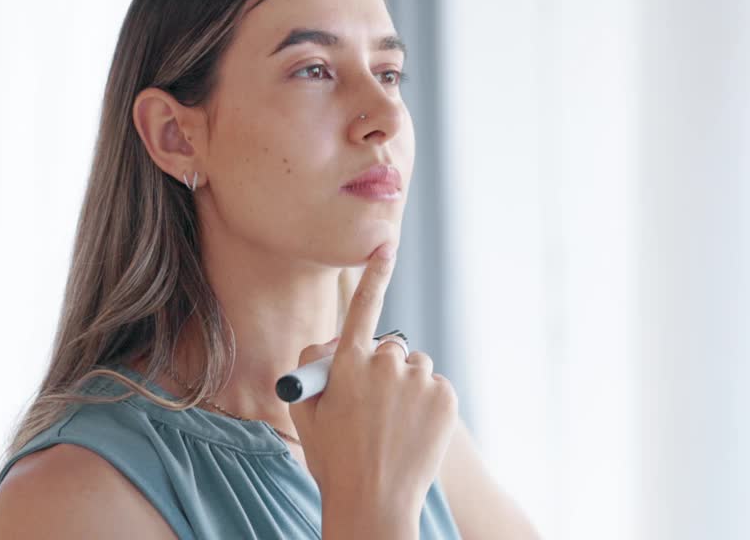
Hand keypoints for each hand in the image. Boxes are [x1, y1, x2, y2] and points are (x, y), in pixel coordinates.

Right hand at [289, 243, 458, 533]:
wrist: (374, 503)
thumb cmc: (334, 458)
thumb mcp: (303, 411)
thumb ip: (311, 367)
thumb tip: (333, 341)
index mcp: (347, 364)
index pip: (362, 307)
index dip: (374, 275)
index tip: (385, 246)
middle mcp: (384, 364)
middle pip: (390, 348)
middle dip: (383, 368)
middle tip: (374, 406)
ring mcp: (418, 381)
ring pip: (416, 367)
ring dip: (407, 385)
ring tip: (394, 425)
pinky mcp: (445, 398)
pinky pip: (436, 387)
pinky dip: (428, 403)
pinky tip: (414, 431)